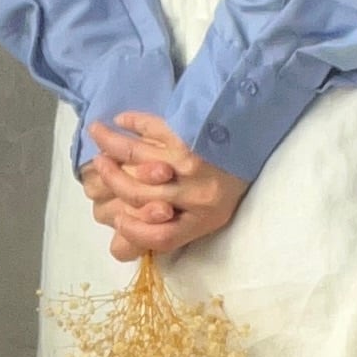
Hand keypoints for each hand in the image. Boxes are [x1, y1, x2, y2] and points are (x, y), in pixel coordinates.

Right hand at [84, 112, 249, 259]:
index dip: (135, 232)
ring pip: (138, 157)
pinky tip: (121, 119)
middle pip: (142, 196)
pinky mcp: (190, 133)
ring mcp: (193, 162)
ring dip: (111, 145)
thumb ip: (179, 223)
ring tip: (97, 134)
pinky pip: (152, 127)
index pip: (164, 237)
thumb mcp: (213, 208)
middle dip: (113, 180)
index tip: (119, 219)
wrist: (259, 130)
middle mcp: (199, 194)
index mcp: (206, 218)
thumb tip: (124, 231)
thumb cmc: (232, 173)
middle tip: (99, 166)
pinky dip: (133, 122)